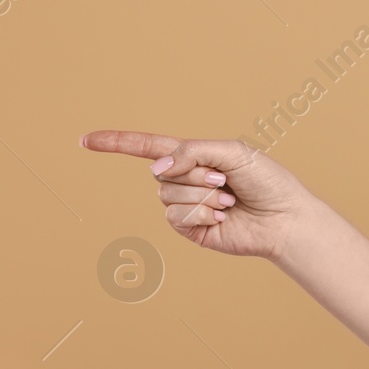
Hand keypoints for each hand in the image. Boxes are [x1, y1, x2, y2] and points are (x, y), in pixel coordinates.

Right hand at [81, 131, 315, 262]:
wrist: (283, 217)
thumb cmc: (265, 180)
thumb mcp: (232, 152)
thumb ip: (192, 151)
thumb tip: (156, 167)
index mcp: (193, 156)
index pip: (147, 147)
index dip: (116, 143)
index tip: (85, 140)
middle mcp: (184, 180)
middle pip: (161, 171)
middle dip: (196, 172)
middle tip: (227, 179)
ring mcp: (184, 205)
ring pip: (168, 194)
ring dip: (203, 194)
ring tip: (229, 198)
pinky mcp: (189, 228)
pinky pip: (177, 215)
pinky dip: (202, 211)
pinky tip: (223, 215)